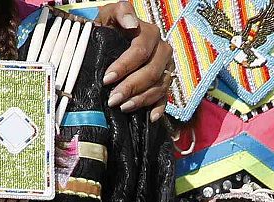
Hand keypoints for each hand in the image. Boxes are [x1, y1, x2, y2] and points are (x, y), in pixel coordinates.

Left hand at [97, 2, 171, 119]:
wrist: (117, 36)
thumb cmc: (112, 27)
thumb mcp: (110, 13)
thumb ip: (120, 11)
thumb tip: (131, 23)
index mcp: (150, 33)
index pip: (140, 52)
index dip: (124, 66)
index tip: (107, 78)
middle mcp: (163, 51)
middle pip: (151, 72)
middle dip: (131, 87)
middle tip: (113, 99)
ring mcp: (167, 68)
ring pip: (158, 87)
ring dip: (141, 99)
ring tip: (123, 107)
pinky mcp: (167, 81)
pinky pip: (166, 97)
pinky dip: (160, 108)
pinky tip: (151, 117)